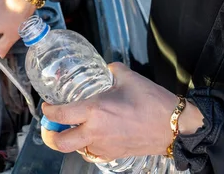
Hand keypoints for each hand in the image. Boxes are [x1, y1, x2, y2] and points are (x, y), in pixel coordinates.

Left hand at [41, 63, 203, 160]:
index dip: (48, 111)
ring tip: (72, 128)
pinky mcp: (115, 155)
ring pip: (77, 150)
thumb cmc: (152, 101)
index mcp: (94, 111)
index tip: (47, 106)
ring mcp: (104, 147)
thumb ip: (113, 70)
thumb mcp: (128, 78)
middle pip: (60, 142)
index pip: (60, 115)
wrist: (175, 127)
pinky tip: (92, 135)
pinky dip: (87, 146)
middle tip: (51, 125)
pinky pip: (93, 154)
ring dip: (71, 140)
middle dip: (50, 135)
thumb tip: (107, 68)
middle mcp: (95, 132)